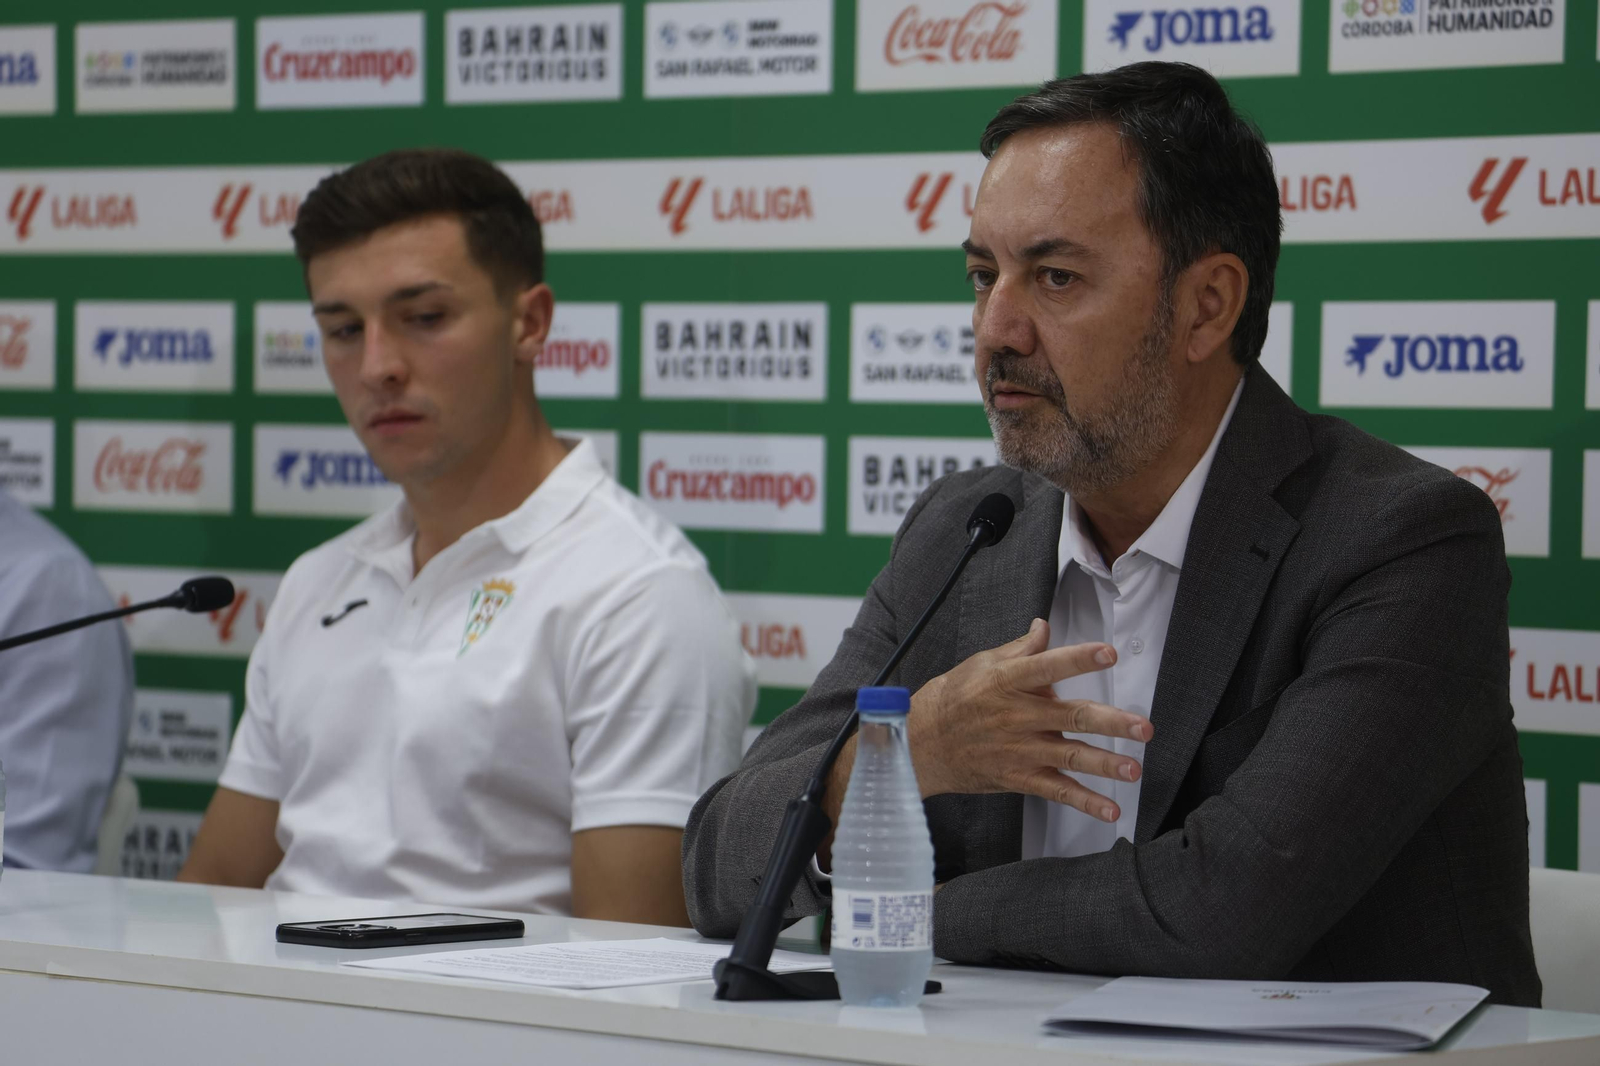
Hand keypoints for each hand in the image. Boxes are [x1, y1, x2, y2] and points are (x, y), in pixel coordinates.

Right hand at [908, 618, 1152, 822]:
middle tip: (1142, 726)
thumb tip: (1044, 628)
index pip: (1047, 666)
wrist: (922, 743)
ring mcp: (1020, 749)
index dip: (1078, 659)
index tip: (1108, 653)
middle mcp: (1018, 716)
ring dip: (1104, 763)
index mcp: (1008, 681)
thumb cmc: (952, 699)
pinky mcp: (1020, 776)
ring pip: (1069, 755)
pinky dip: (1085, 801)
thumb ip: (1019, 650)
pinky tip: (1110, 809)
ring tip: (1133, 768)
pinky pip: (1057, 790)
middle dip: (1109, 722)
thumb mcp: (981, 665)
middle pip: (1070, 716)